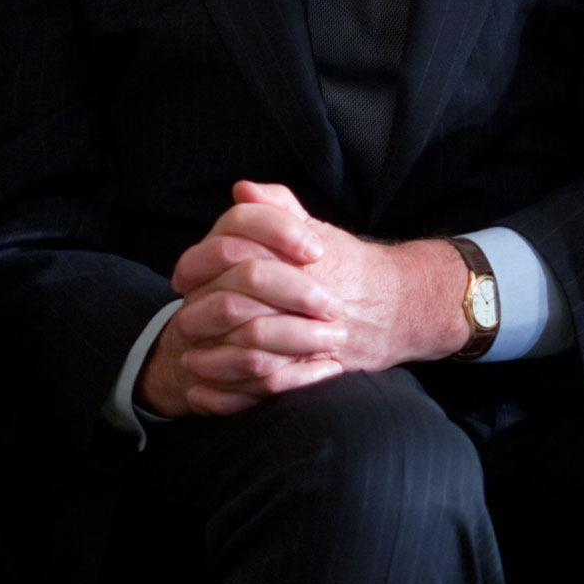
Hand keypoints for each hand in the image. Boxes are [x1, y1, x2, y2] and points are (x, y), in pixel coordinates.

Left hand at [137, 182, 470, 416]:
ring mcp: (316, 329)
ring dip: (213, 356)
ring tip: (190, 360)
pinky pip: (271, 382)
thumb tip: (242, 190)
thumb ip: (276, 208)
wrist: (401, 304)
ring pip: (253, 345)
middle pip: (238, 298)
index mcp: (299, 250)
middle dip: (201, 312)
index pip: (234, 249)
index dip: (199, 264)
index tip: (182, 279)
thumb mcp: (313, 228)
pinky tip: (206, 393)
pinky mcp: (322, 364)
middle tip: (182, 322)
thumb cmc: (345, 265)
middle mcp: (306, 288)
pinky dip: (232, 392)